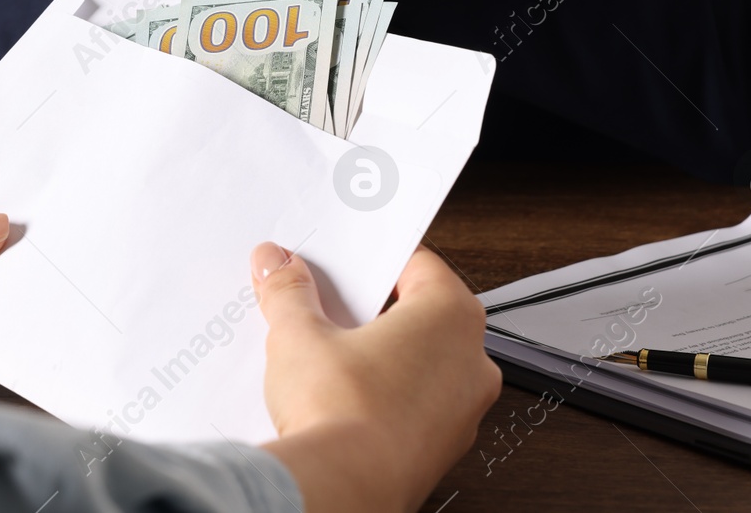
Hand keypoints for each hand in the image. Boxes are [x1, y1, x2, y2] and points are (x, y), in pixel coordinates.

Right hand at [256, 245, 500, 512]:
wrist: (343, 489)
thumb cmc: (344, 414)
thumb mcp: (300, 334)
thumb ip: (290, 292)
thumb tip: (279, 267)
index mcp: (451, 315)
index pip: (416, 263)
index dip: (371, 261)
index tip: (341, 265)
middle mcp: (471, 360)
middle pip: (419, 312)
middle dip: (371, 309)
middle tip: (328, 308)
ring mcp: (463, 409)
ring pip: (421, 361)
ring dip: (380, 355)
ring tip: (330, 356)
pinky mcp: (444, 447)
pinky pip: (418, 403)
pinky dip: (387, 396)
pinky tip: (344, 398)